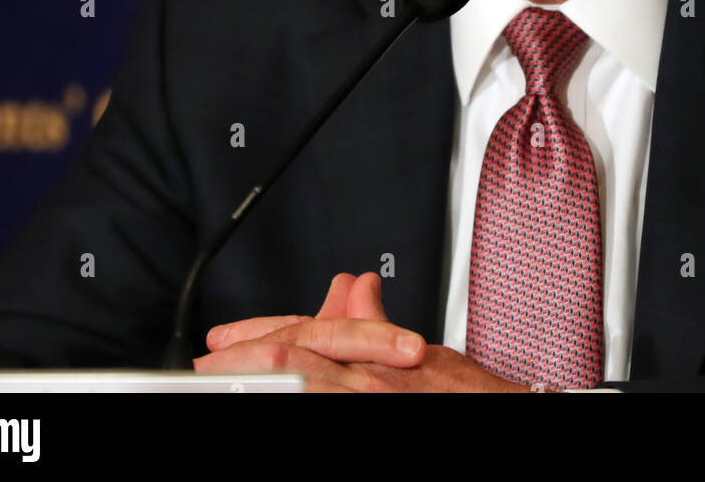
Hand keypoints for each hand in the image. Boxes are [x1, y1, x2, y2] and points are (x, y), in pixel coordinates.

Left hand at [195, 272, 532, 391]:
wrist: (498, 413)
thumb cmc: (464, 395)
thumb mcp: (416, 348)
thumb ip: (375, 322)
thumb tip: (353, 287)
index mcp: (374, 354)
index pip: (307, 332)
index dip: (261, 332)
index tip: (225, 341)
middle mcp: (366, 380)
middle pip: (294, 357)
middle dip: (245, 357)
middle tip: (205, 362)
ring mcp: (367, 401)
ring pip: (301, 384)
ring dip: (256, 379)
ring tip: (218, 377)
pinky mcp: (372, 417)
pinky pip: (317, 407)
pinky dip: (288, 398)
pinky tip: (268, 396)